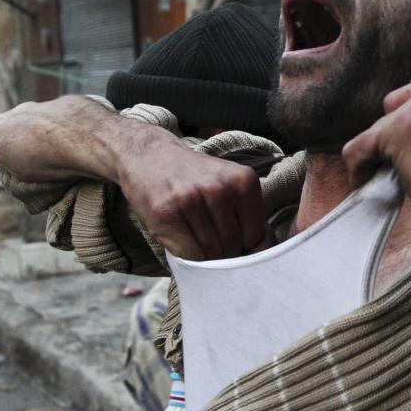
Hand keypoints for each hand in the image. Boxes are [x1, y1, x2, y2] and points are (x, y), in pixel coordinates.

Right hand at [0, 95, 266, 260]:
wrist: (146, 154)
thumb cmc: (192, 178)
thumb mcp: (227, 185)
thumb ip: (248, 216)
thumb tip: (264, 255)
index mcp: (244, 181)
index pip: (258, 236)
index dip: (248, 251)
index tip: (239, 253)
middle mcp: (220, 189)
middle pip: (233, 247)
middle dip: (224, 255)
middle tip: (210, 243)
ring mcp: (191, 200)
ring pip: (211, 253)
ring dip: (204, 256)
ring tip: (194, 236)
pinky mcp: (165, 213)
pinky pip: (188, 254)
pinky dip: (187, 255)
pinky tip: (180, 238)